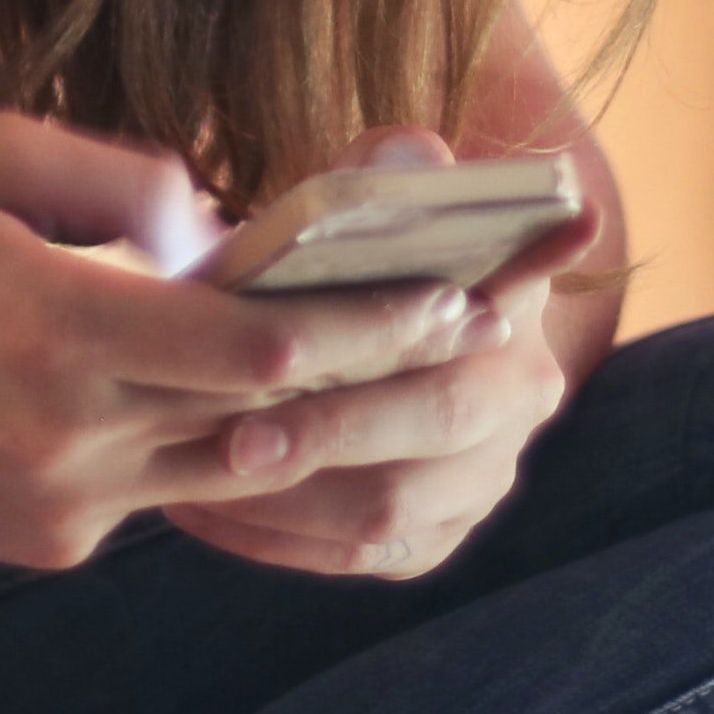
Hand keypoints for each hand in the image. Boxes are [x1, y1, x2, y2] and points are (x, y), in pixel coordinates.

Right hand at [0, 115, 501, 571]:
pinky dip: (190, 446)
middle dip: (375, 382)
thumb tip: (220, 220)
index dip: (365, 328)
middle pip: (269, 423)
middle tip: (467, 346)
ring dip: (308, 432)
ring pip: (226, 473)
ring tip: (390, 380)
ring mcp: (63, 507)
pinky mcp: (48, 545)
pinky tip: (208, 405)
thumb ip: (117, 177)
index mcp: (61, 329)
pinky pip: (153, 491)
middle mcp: (73, 437)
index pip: (257, 346)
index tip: (446, 301)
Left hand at [157, 128, 590, 584]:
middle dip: (328, 432)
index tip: (309, 344)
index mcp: (516, 298)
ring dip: (288, 499)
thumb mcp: (373, 200)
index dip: (407, 325)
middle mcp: (521, 393)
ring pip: (392, 508)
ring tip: (193, 477)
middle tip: (232, 440)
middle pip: (434, 420)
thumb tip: (414, 155)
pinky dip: (278, 541)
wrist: (377, 334)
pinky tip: (200, 510)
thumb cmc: (352, 256)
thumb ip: (386, 173)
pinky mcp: (437, 536)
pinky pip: (361, 558)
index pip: (489, 309)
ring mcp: (485, 475)